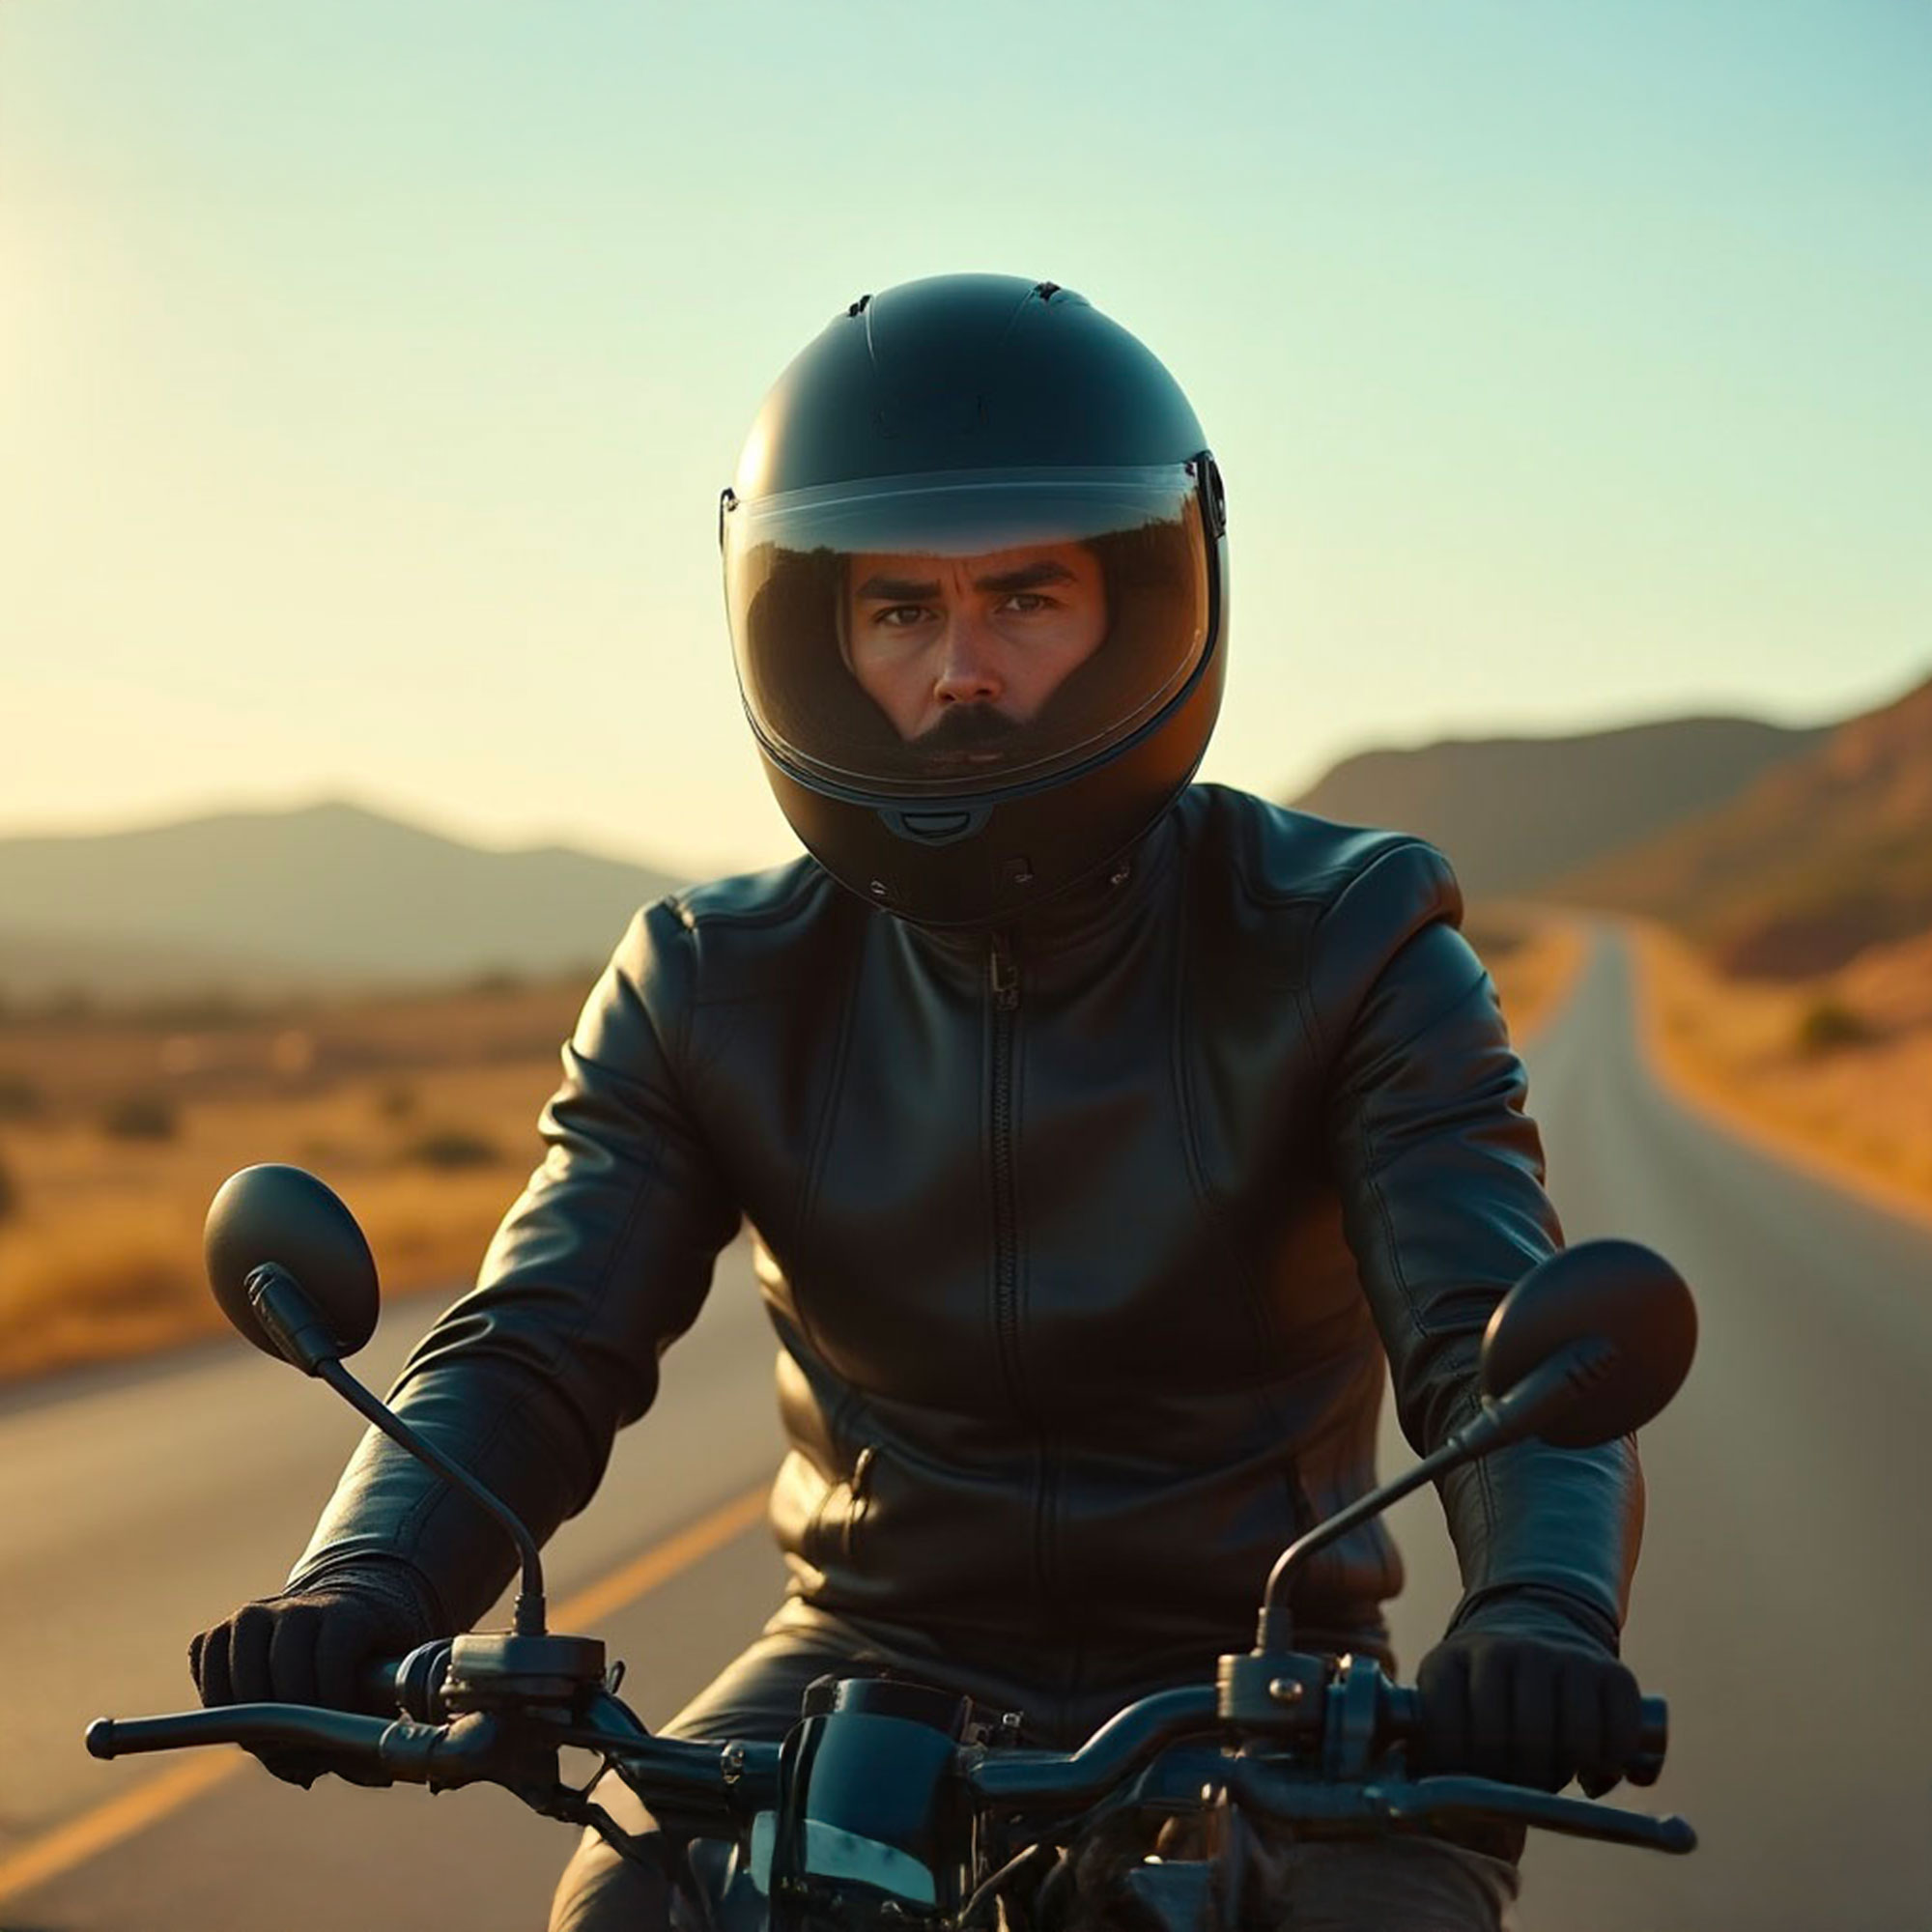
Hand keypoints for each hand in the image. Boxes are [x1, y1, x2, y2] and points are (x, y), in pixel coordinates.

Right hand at [189, 1572, 433, 1786]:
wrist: (342, 1613)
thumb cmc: (369, 1658)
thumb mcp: (387, 1683)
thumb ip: (371, 1726)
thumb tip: (352, 1778)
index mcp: (348, 1613)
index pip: (332, 1656)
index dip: (331, 1703)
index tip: (337, 1733)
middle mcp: (298, 1606)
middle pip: (282, 1664)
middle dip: (288, 1720)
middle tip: (297, 1752)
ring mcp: (256, 1613)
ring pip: (238, 1665)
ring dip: (248, 1717)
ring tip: (271, 1744)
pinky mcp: (221, 1630)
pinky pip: (204, 1660)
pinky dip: (216, 1701)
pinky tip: (243, 1722)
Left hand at [1415, 1625, 1641, 1794]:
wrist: (1536, 1618)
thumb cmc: (1483, 1682)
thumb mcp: (1446, 1693)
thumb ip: (1432, 1741)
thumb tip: (1420, 1791)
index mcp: (1452, 1660)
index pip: (1450, 1728)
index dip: (1459, 1772)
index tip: (1469, 1787)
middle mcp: (1508, 1650)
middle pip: (1516, 1740)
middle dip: (1517, 1781)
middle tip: (1517, 1790)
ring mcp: (1563, 1657)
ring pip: (1572, 1739)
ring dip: (1564, 1774)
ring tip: (1550, 1776)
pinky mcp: (1613, 1672)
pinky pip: (1618, 1734)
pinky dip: (1609, 1764)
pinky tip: (1591, 1769)